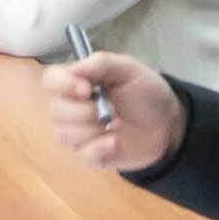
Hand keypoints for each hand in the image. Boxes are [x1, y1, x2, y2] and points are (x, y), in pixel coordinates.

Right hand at [44, 52, 179, 175]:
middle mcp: (71, 108)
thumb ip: (101, 64)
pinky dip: (100, 148)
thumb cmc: (146, 93)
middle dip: (84, 111)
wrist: (167, 123)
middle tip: (112, 109)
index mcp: (77, 83)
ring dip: (93, 129)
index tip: (87, 89)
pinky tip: (115, 141)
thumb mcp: (129, 69)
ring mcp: (78, 133)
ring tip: (116, 124)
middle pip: (55, 111)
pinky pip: (82, 154)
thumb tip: (74, 68)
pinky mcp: (89, 155)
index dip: (63, 85)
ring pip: (65, 134)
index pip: (51, 81)